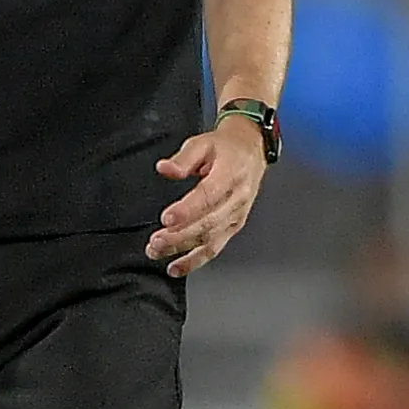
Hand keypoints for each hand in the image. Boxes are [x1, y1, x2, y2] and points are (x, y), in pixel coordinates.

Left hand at [149, 116, 270, 276]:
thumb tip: (165, 169)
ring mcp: (236, 215)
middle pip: (207, 223)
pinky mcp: (233, 226)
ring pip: (210, 239)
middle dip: (179, 236)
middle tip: (156, 242)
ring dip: (183, 250)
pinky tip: (177, 266)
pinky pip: (215, 247)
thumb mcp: (203, 142)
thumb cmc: (227, 148)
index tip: (166, 219)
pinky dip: (195, 260)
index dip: (187, 210)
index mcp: (230, 174)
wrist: (252, 151)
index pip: (209, 196)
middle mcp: (236, 198)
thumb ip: (183, 158)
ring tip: (159, 252)